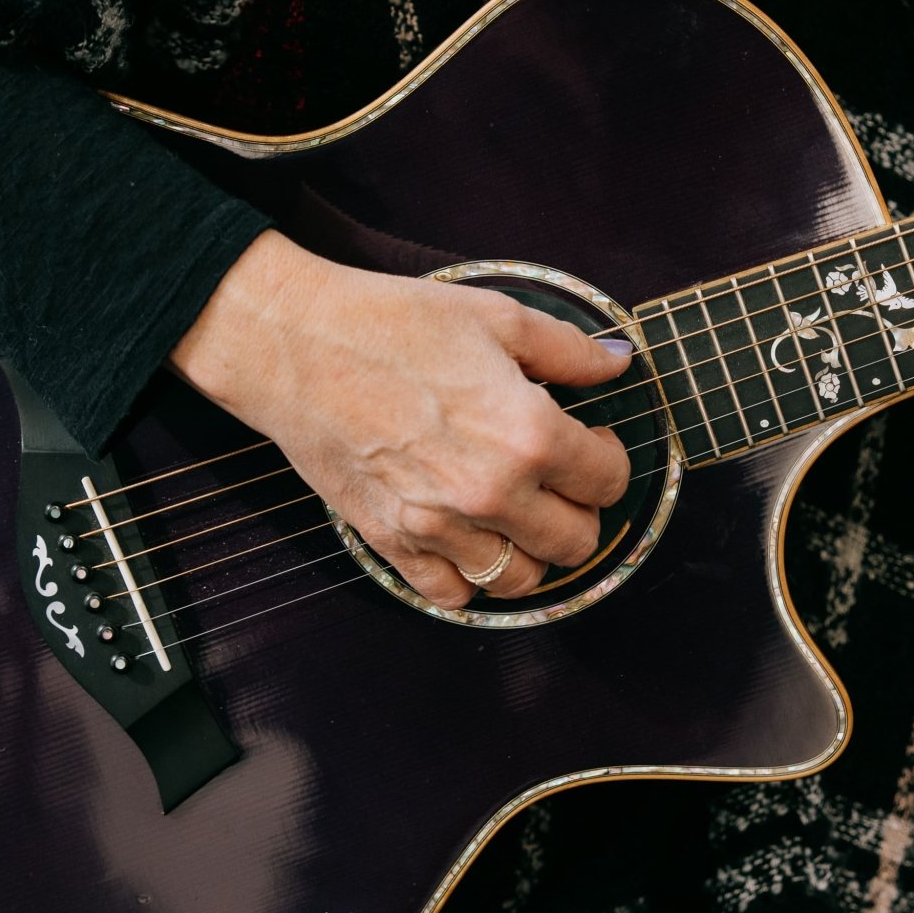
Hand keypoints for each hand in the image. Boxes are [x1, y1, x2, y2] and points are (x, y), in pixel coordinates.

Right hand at [170, 231, 633, 606]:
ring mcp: (440, 527)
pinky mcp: (392, 543)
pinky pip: (452, 595)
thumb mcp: (497, 317)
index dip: (608, 457)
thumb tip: (619, 364)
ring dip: (530, 550)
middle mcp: (492, 493)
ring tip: (516, 512)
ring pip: (522, 581)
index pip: (609, 481)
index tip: (588, 440)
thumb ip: (570, 350)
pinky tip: (466, 537)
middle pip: (577, 543)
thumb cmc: (391, 322)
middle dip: (580, 511)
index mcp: (528, 435)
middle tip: (558, 479)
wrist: (294, 345)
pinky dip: (468, 576)